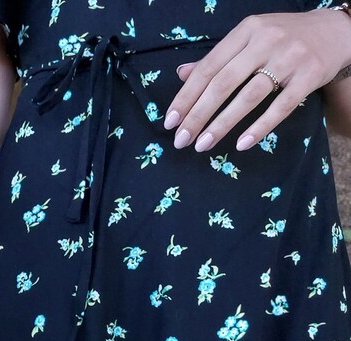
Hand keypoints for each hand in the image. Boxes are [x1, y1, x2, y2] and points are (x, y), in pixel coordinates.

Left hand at [165, 8, 350, 152]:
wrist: (335, 31)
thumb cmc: (283, 39)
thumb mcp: (249, 39)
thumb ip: (217, 58)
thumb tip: (181, 74)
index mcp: (246, 31)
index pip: (208, 67)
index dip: (186, 97)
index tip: (170, 122)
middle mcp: (266, 40)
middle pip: (223, 83)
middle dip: (198, 115)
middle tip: (181, 140)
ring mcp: (290, 57)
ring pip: (248, 96)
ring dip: (221, 124)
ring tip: (202, 145)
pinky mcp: (309, 75)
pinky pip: (281, 107)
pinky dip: (259, 127)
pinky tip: (240, 144)